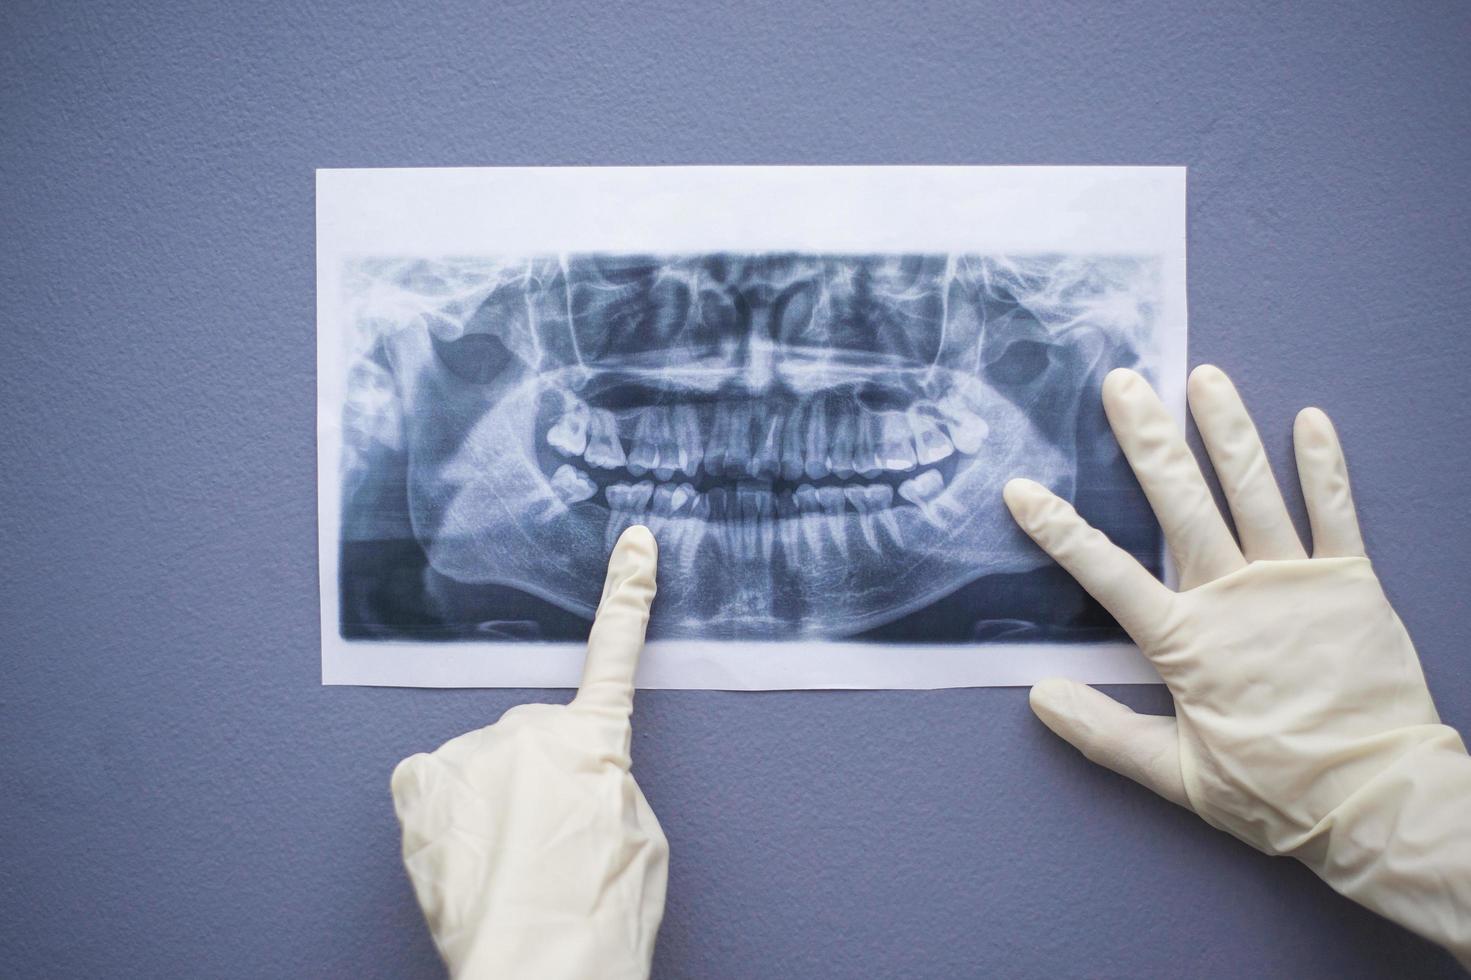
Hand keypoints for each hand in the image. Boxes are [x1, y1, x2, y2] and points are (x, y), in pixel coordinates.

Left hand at [390, 526, 667, 979]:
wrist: (543, 965)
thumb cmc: (602, 915)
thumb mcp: (638, 839)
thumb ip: (605, 786)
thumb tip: (571, 784)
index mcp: (598, 739)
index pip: (618, 650)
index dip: (628, 592)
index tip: (633, 542)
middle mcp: (531, 727)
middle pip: (531, 739)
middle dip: (537, 781)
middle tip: (548, 847)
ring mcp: (471, 752)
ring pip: (479, 766)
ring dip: (489, 804)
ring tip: (507, 867)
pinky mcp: (420, 785)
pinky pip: (428, 780)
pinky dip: (440, 808)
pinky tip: (461, 852)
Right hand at [1005, 366, 1470, 959]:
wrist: (1378, 799)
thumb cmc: (1275, 792)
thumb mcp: (1177, 777)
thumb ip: (1104, 733)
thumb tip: (1039, 695)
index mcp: (1188, 642)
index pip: (1108, 573)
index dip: (1060, 530)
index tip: (1023, 489)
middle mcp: (1235, 598)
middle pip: (1181, 506)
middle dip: (1148, 441)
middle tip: (1123, 385)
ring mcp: (1295, 583)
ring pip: (1253, 493)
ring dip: (1227, 432)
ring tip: (1206, 377)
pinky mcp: (1352, 584)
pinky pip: (1336, 513)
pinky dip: (1323, 466)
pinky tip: (1310, 420)